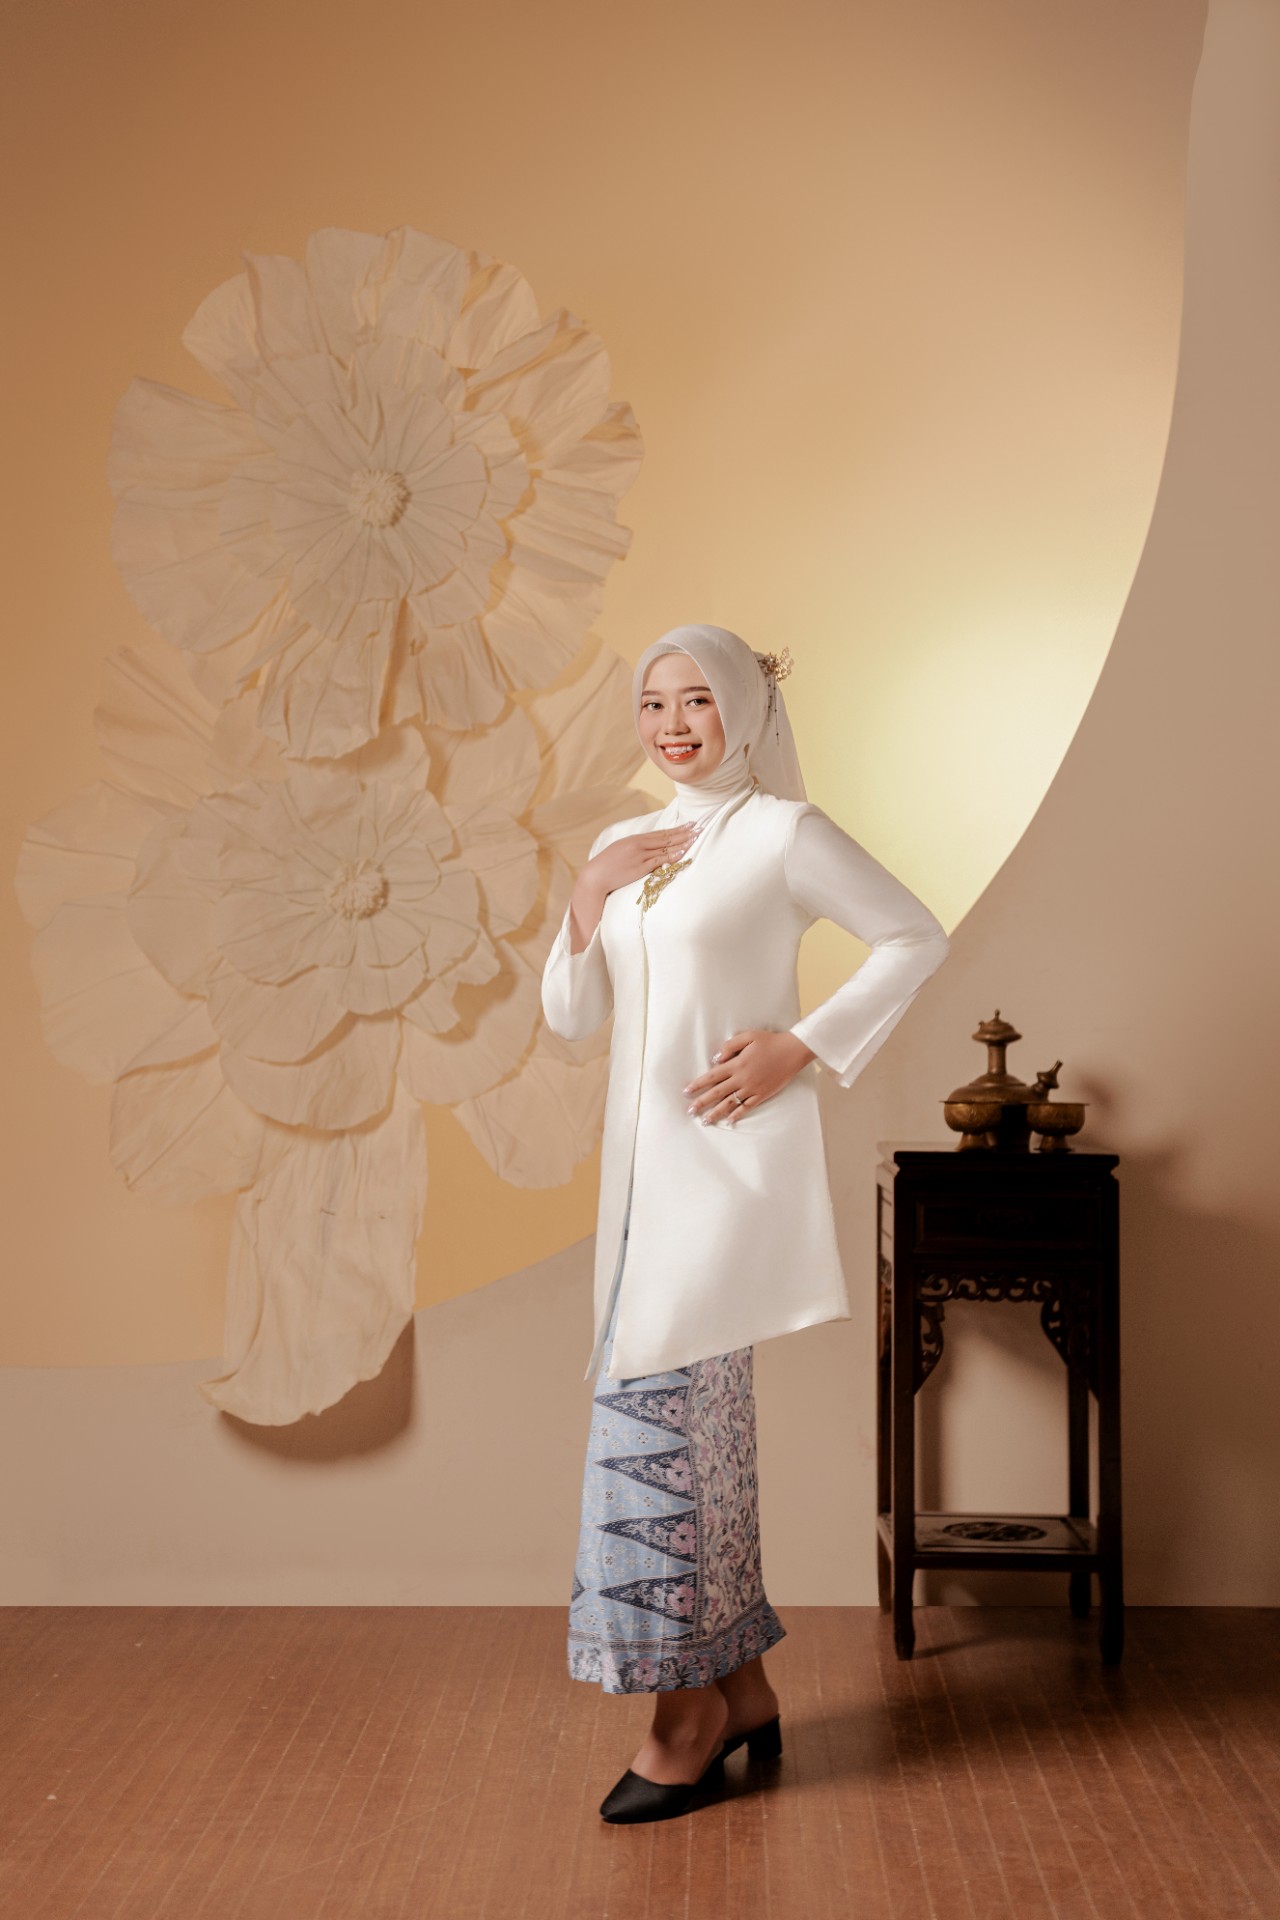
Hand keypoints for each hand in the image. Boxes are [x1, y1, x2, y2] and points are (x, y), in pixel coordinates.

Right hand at [569, 823, 700, 950]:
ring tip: (695, 838)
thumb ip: (636, 847)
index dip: (677, 829)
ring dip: (682, 843)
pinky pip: (659, 861)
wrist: (595, 876)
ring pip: (665, 847)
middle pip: (666, 837)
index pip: (660, 833)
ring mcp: (640, 856)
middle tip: (699, 827)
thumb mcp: (621, 850)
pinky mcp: (640, 868)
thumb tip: (650, 847)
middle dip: (684, 833)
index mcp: (634, 839)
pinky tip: (683, 852)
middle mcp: (638, 845)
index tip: (690, 825)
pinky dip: (672, 856)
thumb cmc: (607, 866)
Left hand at [683, 1029, 816, 1124]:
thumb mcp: (748, 1036)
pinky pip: (747, 1107)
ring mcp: (752, 1088)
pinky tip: (729, 1121)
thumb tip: (714, 1059)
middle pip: (717, 1093)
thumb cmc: (769, 1041)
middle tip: (690, 1111)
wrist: (792, 1051)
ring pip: (730, 1103)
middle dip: (702, 1103)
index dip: (698, 1084)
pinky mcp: (762, 1094)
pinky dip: (738, 1115)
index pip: (712, 1076)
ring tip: (705, 1121)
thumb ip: (729, 1046)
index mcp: (737, 1064)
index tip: (686, 1091)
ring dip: (716, 1113)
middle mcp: (742, 1079)